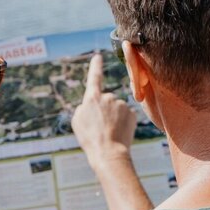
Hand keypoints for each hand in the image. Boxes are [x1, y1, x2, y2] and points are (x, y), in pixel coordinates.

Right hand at [72, 53, 136, 172]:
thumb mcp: (78, 121)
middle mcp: (108, 97)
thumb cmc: (90, 138)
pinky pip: (126, 116)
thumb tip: (94, 104)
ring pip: (117, 109)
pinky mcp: (132, 113)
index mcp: (92, 98)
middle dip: (104, 111)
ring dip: (114, 118)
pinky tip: (119, 132)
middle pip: (106, 101)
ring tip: (109, 132)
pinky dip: (123, 123)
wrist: (108, 152)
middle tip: (100, 128)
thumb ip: (85, 107)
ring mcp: (121, 104)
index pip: (94, 78)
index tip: (98, 57)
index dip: (95, 67)